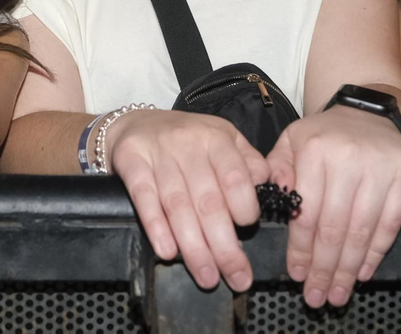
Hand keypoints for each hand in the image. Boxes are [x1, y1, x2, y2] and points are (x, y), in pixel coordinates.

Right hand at [106, 109, 269, 291]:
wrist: (135, 122)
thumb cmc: (187, 138)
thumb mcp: (223, 138)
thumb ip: (248, 161)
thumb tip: (268, 186)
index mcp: (216, 138)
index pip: (235, 175)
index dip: (244, 206)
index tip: (250, 230)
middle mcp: (188, 144)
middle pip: (208, 200)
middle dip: (224, 245)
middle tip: (237, 276)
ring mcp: (158, 154)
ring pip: (178, 206)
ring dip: (194, 247)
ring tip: (207, 276)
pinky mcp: (132, 162)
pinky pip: (144, 198)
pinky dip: (156, 227)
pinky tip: (168, 252)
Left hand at [265, 107, 400, 308]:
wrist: (369, 111)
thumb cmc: (325, 134)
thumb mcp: (292, 141)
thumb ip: (277, 168)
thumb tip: (273, 198)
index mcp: (315, 149)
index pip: (306, 211)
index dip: (301, 249)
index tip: (297, 274)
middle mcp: (349, 158)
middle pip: (334, 226)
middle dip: (324, 268)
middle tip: (317, 295)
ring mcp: (381, 168)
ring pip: (362, 229)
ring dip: (348, 268)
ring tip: (338, 292)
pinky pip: (390, 223)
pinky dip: (376, 252)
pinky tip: (362, 272)